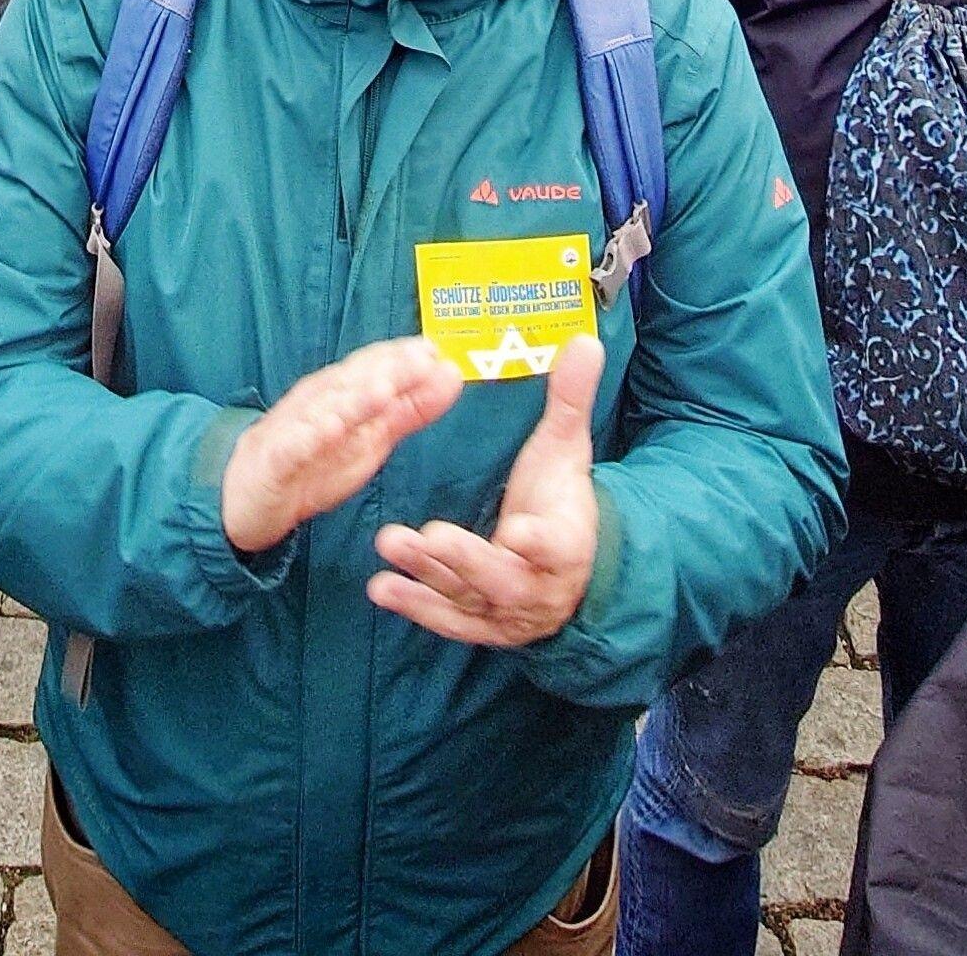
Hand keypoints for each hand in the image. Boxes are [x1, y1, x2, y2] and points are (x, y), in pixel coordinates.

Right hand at [219, 335, 463, 553]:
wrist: (244, 495)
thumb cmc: (314, 460)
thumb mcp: (369, 436)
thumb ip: (410, 408)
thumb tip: (452, 373)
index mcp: (343, 393)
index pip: (375, 366)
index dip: (405, 356)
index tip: (438, 347)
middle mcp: (319, 402)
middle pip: (355, 382)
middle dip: (389, 369)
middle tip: (422, 357)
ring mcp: (296, 429)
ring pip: (326, 409)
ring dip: (355, 397)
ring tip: (385, 389)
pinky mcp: (275, 461)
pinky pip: (293, 447)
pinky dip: (310, 436)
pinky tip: (330, 429)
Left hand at [370, 336, 602, 648]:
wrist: (570, 567)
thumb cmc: (561, 499)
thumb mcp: (566, 448)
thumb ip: (570, 399)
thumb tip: (585, 340)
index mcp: (568, 542)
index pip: (557, 543)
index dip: (540, 541)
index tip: (520, 530)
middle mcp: (539, 585)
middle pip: (502, 577)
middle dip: (465, 558)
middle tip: (430, 535)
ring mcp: (508, 612)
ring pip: (466, 597)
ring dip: (427, 575)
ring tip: (390, 545)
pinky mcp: (482, 625)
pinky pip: (447, 619)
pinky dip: (415, 606)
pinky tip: (381, 589)